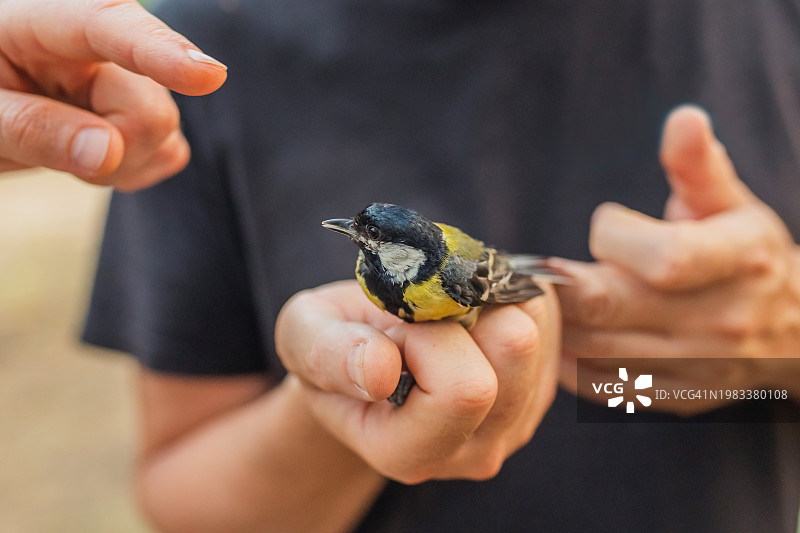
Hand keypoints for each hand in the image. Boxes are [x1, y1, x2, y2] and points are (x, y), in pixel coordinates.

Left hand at [0, 0, 227, 189]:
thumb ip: (32, 130)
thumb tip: (108, 152)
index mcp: (39, 19)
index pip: (106, 24)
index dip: (159, 51)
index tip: (208, 76)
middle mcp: (95, 42)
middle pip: (150, 107)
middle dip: (113, 149)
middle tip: (53, 153)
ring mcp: (128, 77)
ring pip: (166, 134)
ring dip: (119, 162)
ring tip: (64, 148)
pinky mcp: (145, 112)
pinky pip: (170, 152)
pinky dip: (135, 168)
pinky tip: (94, 153)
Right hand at [275, 280, 559, 483]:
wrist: (362, 360)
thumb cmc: (332, 344)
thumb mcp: (303, 335)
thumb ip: (327, 354)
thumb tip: (378, 371)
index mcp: (407, 452)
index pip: (463, 389)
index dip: (428, 334)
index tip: (394, 326)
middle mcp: (471, 452)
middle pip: (514, 352)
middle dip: (468, 308)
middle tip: (426, 311)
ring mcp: (511, 426)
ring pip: (537, 332)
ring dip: (490, 301)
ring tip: (444, 313)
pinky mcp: (537, 395)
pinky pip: (549, 323)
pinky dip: (509, 300)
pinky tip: (469, 316)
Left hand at [556, 105, 799, 414]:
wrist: (790, 331)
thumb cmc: (745, 253)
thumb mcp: (729, 203)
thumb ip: (697, 165)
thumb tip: (683, 117)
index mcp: (739, 262)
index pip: (662, 258)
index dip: (615, 238)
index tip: (605, 224)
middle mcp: (721, 321)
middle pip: (610, 306)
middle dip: (564, 283)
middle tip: (541, 267)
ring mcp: (697, 366)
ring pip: (596, 347)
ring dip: (557, 321)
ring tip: (540, 298)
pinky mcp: (676, 396)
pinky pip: (603, 383)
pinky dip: (569, 361)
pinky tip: (558, 336)